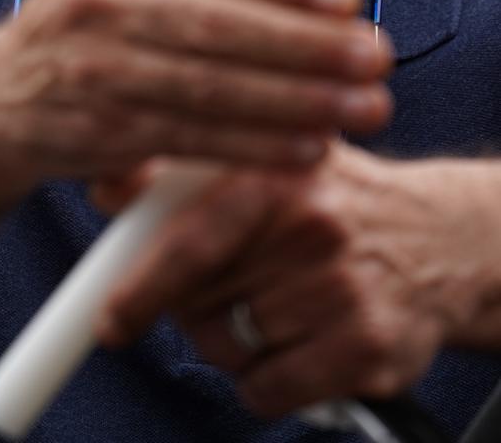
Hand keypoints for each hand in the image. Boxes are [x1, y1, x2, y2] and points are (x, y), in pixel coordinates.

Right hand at [0, 0, 389, 325]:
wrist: (4, 91)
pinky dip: (253, 148)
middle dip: (304, 47)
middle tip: (377, 61)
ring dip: (294, 103)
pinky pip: (189, 139)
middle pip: (217, 26)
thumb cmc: (92, 0)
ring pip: (210, 87)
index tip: (347, 2)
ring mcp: (93, 68)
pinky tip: (310, 149)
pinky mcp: (99, 132)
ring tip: (361, 107)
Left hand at [98, 146, 500, 416]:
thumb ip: (187, 171)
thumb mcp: (271, 159)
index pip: (188, 242)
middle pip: (198, 303)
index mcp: (277, 173)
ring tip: (271, 304)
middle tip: (225, 287)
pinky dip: (264, 378)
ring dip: (231, 340)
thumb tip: (108, 188)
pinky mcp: (365, 348)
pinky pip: (267, 390)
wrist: (441, 237)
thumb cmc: (339, 199)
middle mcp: (311, 228)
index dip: (139, 286)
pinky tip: (296, 340)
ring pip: (227, 349)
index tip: (111, 319)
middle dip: (192, 305)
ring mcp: (341, 290)